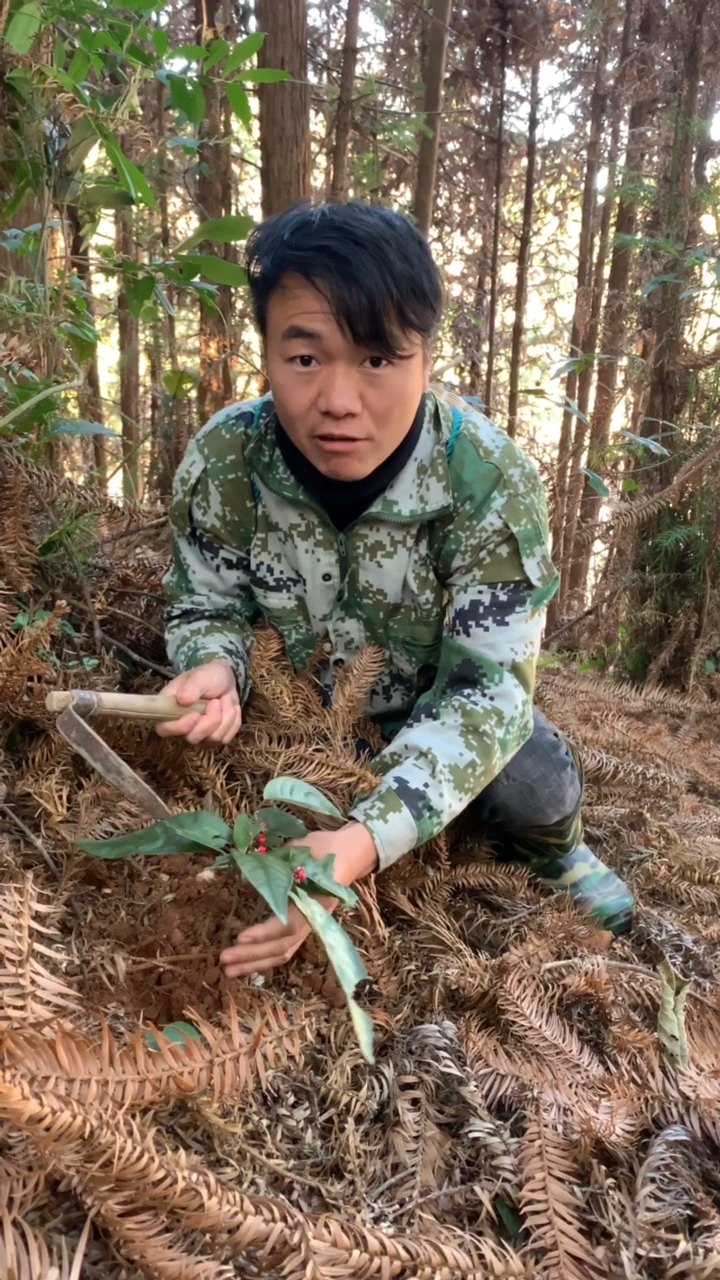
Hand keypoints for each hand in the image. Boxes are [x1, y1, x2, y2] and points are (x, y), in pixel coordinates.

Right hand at [156, 658, 240, 744]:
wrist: (225, 680)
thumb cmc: (207, 676)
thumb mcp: (200, 675)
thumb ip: (191, 687)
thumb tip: (183, 700)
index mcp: (169, 710)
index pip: (164, 729)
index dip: (178, 727)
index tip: (194, 715)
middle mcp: (182, 728)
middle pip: (193, 738)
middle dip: (210, 719)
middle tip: (216, 700)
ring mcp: (200, 736)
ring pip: (214, 738)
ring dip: (225, 715)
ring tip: (223, 699)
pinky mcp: (216, 739)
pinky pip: (227, 737)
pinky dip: (233, 721)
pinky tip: (228, 708)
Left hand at [220, 823, 377, 977]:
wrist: (346, 854)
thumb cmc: (321, 848)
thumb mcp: (299, 849)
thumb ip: (275, 863)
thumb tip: (243, 874)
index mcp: (314, 901)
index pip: (288, 925)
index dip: (264, 934)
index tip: (240, 937)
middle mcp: (313, 920)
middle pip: (282, 946)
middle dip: (252, 955)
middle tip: (223, 959)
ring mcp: (309, 926)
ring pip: (282, 952)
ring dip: (255, 963)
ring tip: (228, 970)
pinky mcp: (302, 928)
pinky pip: (283, 949)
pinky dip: (263, 959)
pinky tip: (244, 964)